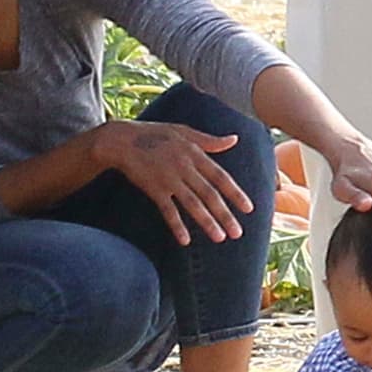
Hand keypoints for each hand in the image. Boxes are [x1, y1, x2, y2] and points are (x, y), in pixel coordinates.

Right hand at [90, 119, 253, 245]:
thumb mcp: (183, 131)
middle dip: (225, 214)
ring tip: (219, 238)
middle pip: (209, 194)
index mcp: (194, 153)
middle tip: (237, 233)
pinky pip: (168, 210)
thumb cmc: (153, 133)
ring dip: (207, 222)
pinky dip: (176, 225)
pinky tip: (185, 240)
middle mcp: (184, 167)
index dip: (235, 193)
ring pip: (192, 204)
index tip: (249, 209)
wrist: (121, 140)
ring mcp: (169, 179)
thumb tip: (234, 139)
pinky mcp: (153, 188)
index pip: (220, 177)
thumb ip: (209, 140)